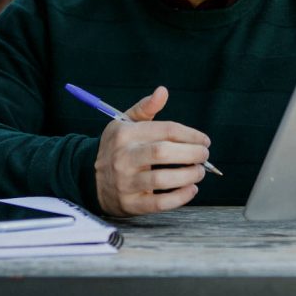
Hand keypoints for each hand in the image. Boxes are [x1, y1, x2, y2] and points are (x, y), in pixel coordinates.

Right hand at [94, 86, 210, 216]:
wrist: (90, 178)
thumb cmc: (116, 147)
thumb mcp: (124, 123)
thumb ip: (145, 108)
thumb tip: (162, 91)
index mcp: (125, 134)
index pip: (165, 130)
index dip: (190, 134)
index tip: (204, 140)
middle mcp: (124, 157)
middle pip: (163, 152)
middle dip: (191, 153)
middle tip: (204, 155)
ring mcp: (126, 182)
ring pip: (162, 179)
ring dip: (188, 175)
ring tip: (199, 172)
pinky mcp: (130, 203)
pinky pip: (159, 203)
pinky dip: (180, 197)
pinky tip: (191, 189)